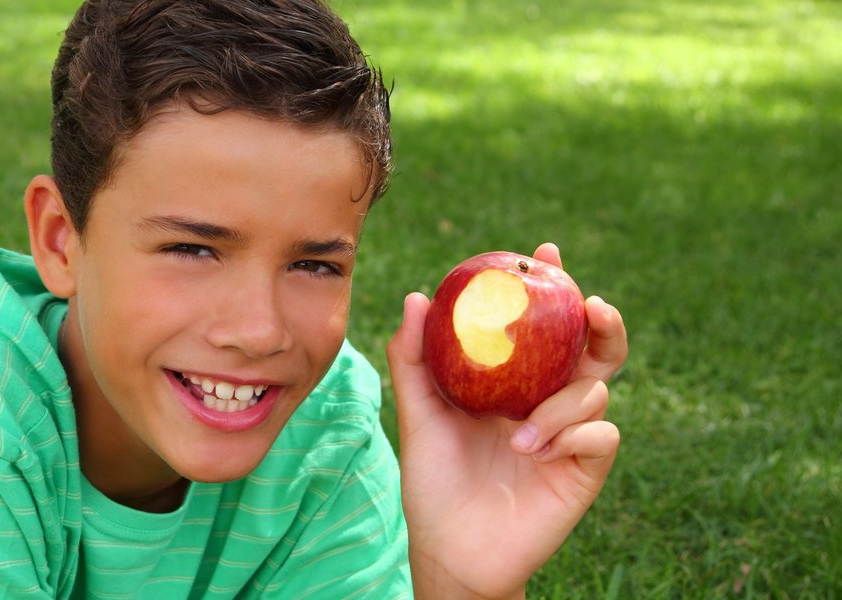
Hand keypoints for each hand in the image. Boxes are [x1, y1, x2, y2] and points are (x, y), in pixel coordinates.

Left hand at [387, 243, 627, 598]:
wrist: (448, 545)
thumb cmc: (434, 478)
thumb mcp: (418, 412)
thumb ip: (414, 358)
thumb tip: (415, 297)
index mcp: (518, 381)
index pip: (546, 325)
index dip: (554, 286)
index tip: (544, 253)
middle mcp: (551, 400)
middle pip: (597, 347)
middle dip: (603, 319)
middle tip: (589, 304)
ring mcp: (572, 434)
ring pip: (597, 389)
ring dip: (562, 403)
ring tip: (520, 432)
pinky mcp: (585, 470)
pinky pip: (600, 435)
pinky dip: (571, 435)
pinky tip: (534, 450)